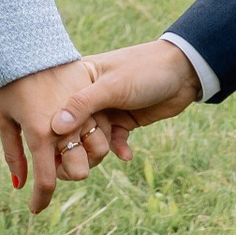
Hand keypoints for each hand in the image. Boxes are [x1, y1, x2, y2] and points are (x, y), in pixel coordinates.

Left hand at [0, 61, 112, 214]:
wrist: (28, 42)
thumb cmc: (9, 82)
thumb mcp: (4, 117)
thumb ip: (13, 153)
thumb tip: (19, 184)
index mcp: (41, 133)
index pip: (47, 180)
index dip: (41, 200)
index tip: (35, 210)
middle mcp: (67, 126)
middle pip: (78, 170)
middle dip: (69, 174)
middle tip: (53, 162)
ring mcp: (84, 110)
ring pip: (97, 151)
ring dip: (87, 156)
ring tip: (68, 144)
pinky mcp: (94, 96)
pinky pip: (106, 128)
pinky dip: (103, 138)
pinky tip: (91, 134)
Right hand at [44, 35, 201, 163]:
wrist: (184, 72)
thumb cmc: (144, 69)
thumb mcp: (112, 87)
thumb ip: (83, 105)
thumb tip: (55, 127)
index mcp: (80, 77)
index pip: (57, 106)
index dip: (54, 128)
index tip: (52, 150)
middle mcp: (89, 94)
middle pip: (74, 126)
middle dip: (76, 144)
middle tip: (75, 165)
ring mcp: (107, 108)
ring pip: (93, 136)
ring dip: (97, 149)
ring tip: (99, 160)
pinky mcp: (124, 120)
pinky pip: (114, 140)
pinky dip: (118, 148)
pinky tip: (126, 155)